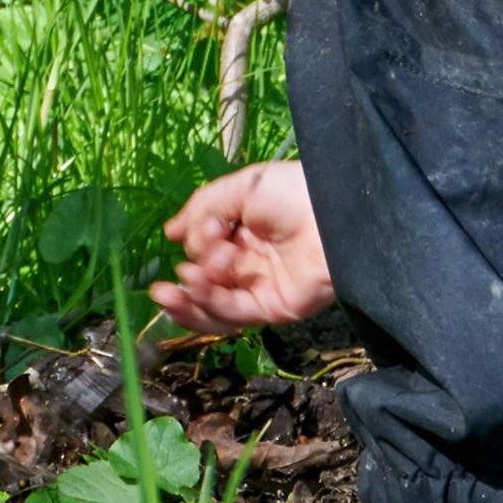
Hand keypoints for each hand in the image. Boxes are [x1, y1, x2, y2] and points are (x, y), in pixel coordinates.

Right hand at [152, 161, 335, 333]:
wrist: (333, 212)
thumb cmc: (291, 192)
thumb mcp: (240, 189)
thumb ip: (202, 209)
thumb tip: (170, 233)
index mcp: (244, 232)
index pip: (206, 248)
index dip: (198, 242)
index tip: (201, 229)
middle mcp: (250, 262)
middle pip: (206, 281)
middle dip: (187, 278)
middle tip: (169, 281)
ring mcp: (261, 287)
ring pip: (215, 304)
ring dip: (190, 299)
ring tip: (174, 288)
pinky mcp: (273, 308)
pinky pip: (234, 312)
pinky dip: (209, 303)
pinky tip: (194, 288)